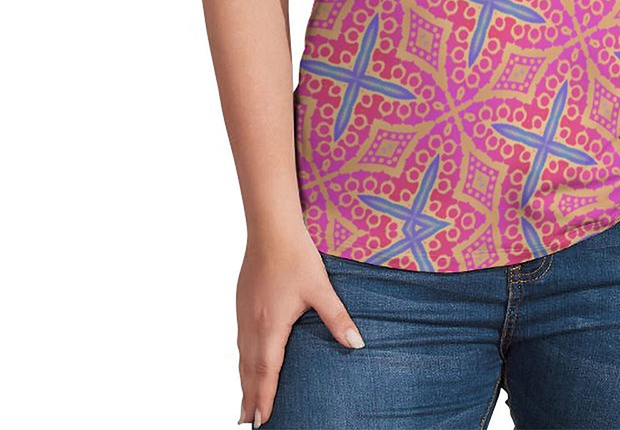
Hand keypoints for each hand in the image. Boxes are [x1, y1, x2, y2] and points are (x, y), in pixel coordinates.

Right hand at [236, 228, 365, 426]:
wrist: (271, 229)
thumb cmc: (296, 256)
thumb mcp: (320, 289)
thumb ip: (337, 318)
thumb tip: (357, 344)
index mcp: (271, 326)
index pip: (266, 372)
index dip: (264, 398)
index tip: (261, 422)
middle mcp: (252, 324)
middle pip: (249, 369)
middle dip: (249, 397)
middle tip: (248, 423)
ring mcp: (244, 313)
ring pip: (242, 355)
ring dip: (244, 380)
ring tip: (245, 402)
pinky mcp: (243, 301)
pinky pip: (241, 339)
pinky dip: (243, 358)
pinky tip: (247, 360)